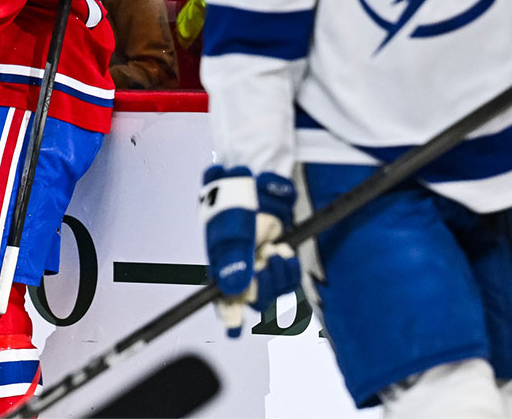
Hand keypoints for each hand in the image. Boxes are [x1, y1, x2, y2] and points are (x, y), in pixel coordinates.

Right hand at [199, 165, 299, 337]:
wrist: (258, 182)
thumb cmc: (234, 203)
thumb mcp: (230, 227)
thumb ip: (231, 257)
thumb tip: (234, 289)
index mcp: (221, 268)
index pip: (223, 302)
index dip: (229, 318)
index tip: (235, 330)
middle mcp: (241, 273)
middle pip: (254, 302)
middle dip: (265, 288)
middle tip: (267, 263)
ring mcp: (262, 267)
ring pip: (275, 293)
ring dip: (278, 276)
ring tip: (276, 252)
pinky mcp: (280, 260)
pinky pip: (289, 279)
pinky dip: (289, 269)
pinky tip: (284, 254)